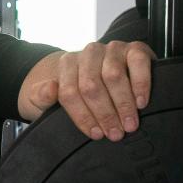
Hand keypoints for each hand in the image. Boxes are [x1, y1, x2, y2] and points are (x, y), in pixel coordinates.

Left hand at [23, 41, 154, 140]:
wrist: (100, 71)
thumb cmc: (80, 91)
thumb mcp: (51, 97)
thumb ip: (41, 95)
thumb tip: (49, 89)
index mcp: (67, 63)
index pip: (69, 92)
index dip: (82, 116)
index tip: (96, 134)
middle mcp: (89, 53)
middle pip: (92, 86)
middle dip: (105, 114)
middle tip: (116, 134)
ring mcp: (112, 48)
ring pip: (113, 76)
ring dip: (123, 104)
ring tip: (129, 125)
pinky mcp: (134, 48)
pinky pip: (138, 63)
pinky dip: (141, 85)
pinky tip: (141, 103)